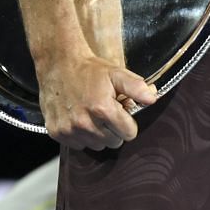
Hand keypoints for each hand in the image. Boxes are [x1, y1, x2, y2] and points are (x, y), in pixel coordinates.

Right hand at [38, 52, 157, 150]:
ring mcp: (69, 130)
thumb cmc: (89, 69)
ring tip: (91, 114)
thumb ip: (136, 87)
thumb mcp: (116, 73)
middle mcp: (84, 123)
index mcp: (102, 109)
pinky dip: (80, 135)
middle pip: (113, 142)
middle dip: (114, 129)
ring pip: (96, 145)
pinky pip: (77, 145)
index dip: (128, 122)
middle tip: (106, 112)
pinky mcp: (57, 132)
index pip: (129, 134)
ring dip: (97, 134)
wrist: (58, 63)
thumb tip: (152, 99)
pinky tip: (78, 117)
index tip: (121, 112)